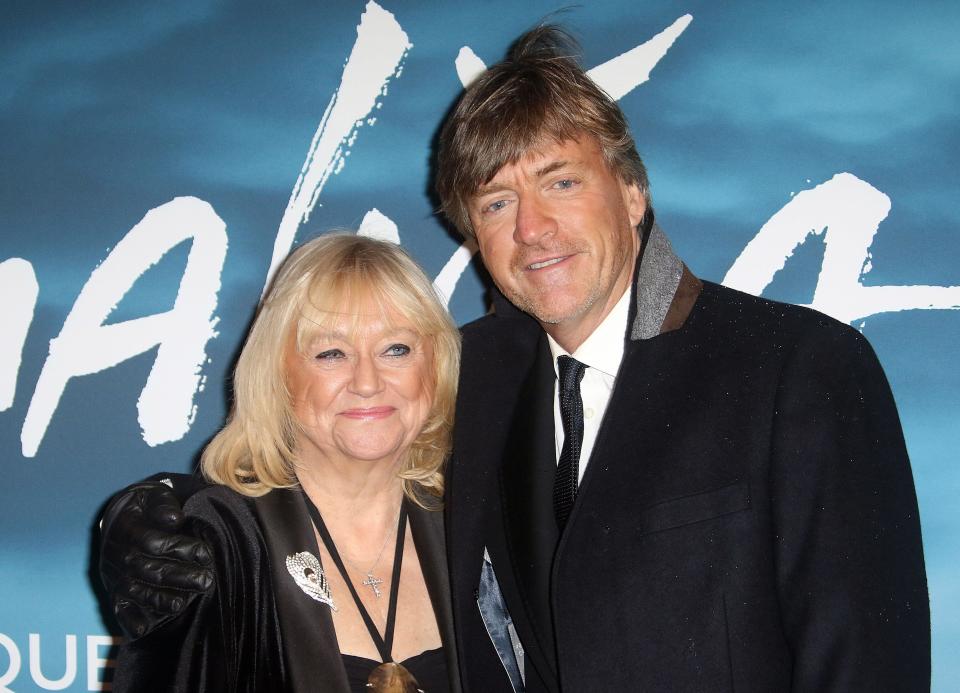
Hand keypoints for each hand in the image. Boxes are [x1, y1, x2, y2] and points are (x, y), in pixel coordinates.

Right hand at [99, 481, 213, 639]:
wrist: (122, 514)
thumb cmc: (146, 504)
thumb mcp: (153, 494)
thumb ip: (163, 504)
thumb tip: (175, 519)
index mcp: (125, 528)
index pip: (152, 543)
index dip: (179, 549)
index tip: (205, 553)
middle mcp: (115, 554)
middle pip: (147, 570)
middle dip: (179, 577)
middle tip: (206, 580)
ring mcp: (113, 574)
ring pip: (136, 590)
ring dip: (160, 600)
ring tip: (184, 603)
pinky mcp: (113, 589)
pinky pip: (118, 607)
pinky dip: (130, 619)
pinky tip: (145, 628)